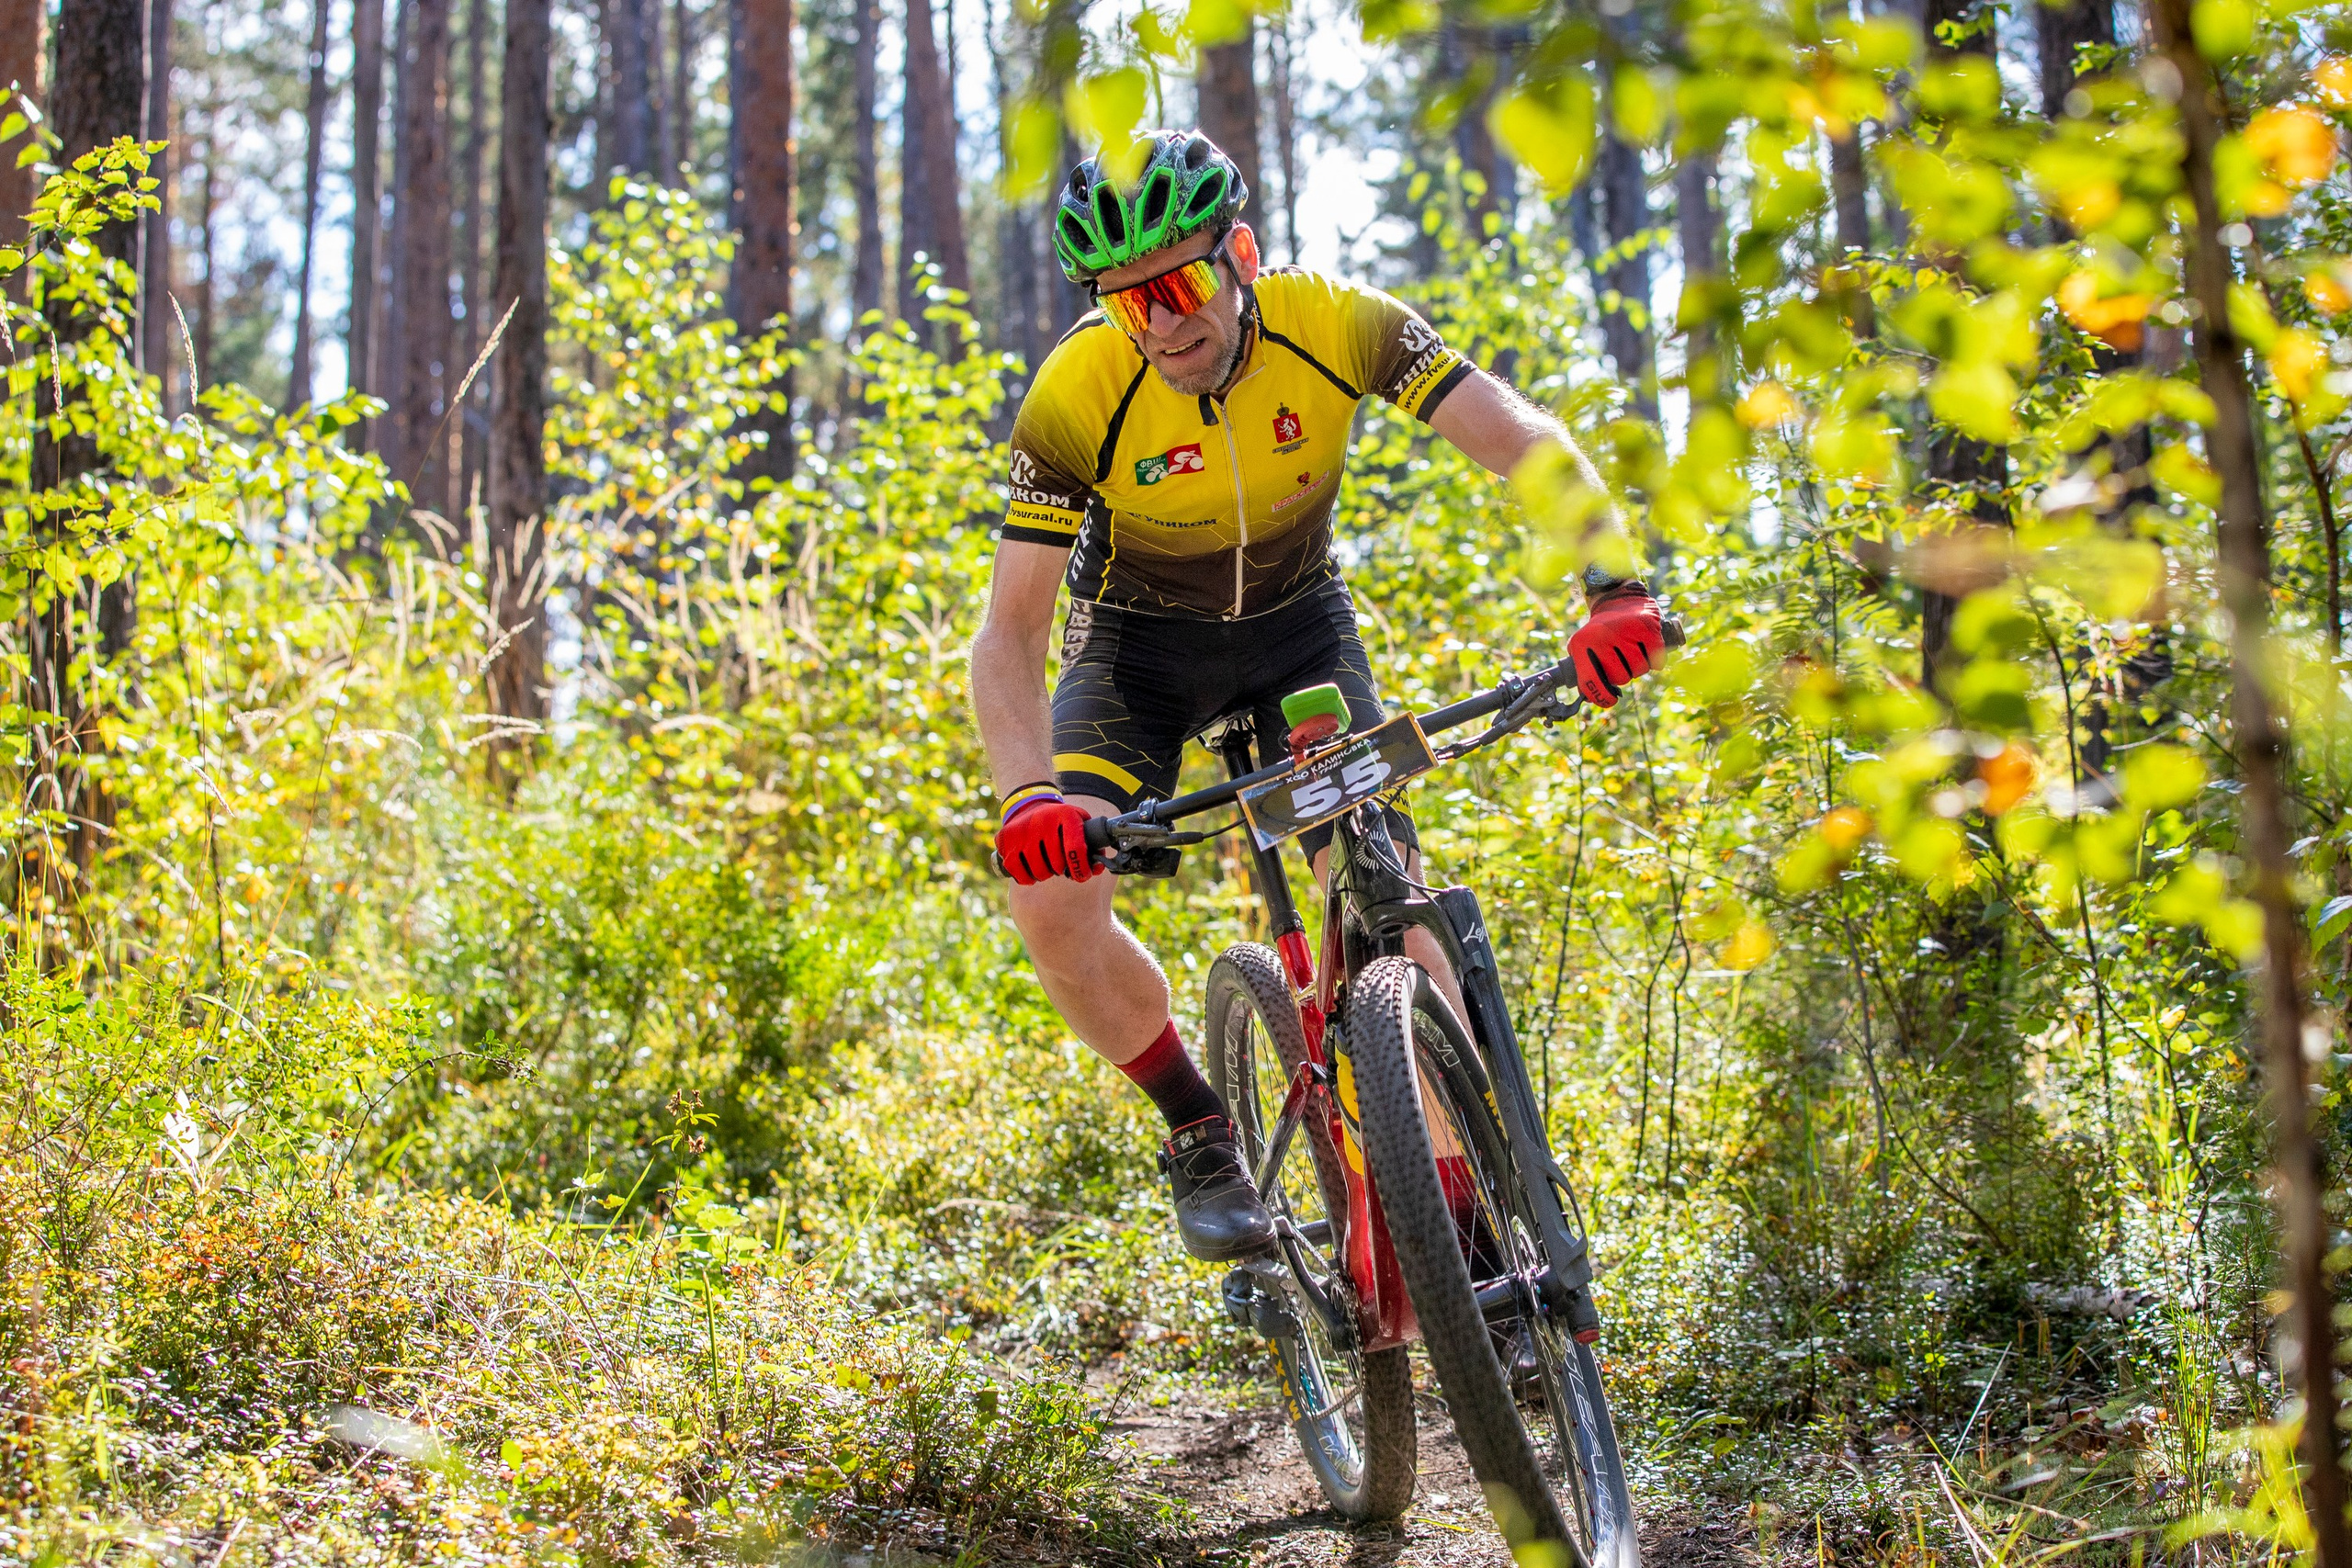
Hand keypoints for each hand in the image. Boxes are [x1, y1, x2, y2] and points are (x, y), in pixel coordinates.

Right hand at [996, 797, 1099, 884]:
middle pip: (1057, 865)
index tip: (1082, 875)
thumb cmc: (1059, 821)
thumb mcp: (1078, 822)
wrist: (1028, 805)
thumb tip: (1097, 868)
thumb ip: (1093, 844)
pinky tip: (1030, 870)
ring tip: (1046, 866)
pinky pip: (1018, 873)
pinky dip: (1026, 878)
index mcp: (1065, 815)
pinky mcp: (1005, 840)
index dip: (1081, 868)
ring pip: (1039, 872)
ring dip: (1045, 875)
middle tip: (1059, 865)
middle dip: (1061, 870)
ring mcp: (1022, 830)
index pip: (1076, 849)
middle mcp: (1043, 821)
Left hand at [1567, 588, 1663, 707]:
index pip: (1591, 681)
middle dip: (1622, 674)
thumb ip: (1584, 672)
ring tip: (1631, 651)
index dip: (1601, 697)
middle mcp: (1603, 637)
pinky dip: (1654, 659)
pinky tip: (1645, 649)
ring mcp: (1627, 631)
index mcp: (1583, 643)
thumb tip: (1592, 698)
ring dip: (1638, 666)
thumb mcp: (1582, 646)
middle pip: (1621, 678)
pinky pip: (1656, 660)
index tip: (1609, 700)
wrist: (1618, 599)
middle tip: (1620, 661)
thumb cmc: (1600, 631)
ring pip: (1639, 670)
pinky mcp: (1648, 628)